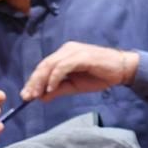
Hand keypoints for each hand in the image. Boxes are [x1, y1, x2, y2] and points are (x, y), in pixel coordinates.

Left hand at [20, 42, 137, 102]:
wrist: (121, 70)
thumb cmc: (98, 76)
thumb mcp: (74, 86)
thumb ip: (58, 90)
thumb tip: (41, 98)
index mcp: (63, 54)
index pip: (43, 67)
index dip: (33, 81)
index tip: (26, 96)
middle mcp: (66, 49)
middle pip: (44, 65)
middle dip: (33, 82)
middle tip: (27, 97)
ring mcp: (74, 51)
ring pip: (51, 65)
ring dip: (41, 81)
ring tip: (36, 95)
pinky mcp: (82, 56)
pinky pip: (63, 66)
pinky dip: (55, 78)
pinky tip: (51, 88)